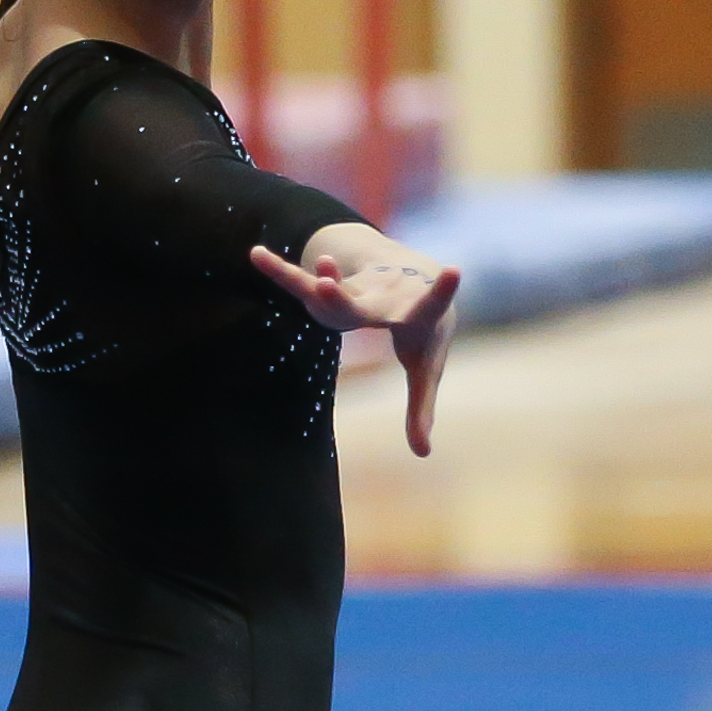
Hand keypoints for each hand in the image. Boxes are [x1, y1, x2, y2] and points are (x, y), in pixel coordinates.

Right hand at [250, 231, 460, 455]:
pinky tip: (258, 256)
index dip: (441, 291)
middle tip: (326, 286)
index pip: (431, 305)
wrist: (414, 275)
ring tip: (312, 267)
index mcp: (418, 313)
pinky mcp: (335, 285)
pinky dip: (283, 273)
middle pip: (361, 305)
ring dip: (318, 282)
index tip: (453, 271)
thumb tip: (423, 454)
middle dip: (341, 299)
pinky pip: (307, 283)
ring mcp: (358, 288)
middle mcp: (386, 295)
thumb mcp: (425, 367)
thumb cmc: (424, 330)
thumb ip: (420, 408)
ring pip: (332, 290)